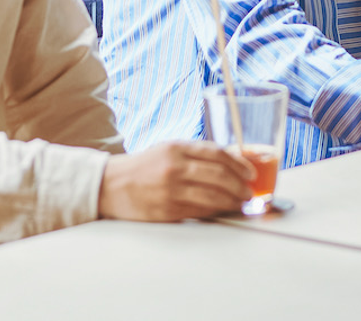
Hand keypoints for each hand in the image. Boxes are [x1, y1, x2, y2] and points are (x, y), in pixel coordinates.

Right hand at [99, 141, 253, 220]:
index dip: (238, 164)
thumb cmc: (144, 166)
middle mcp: (174, 168)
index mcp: (176, 148)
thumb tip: (231, 163)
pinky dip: (214, 212)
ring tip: (239, 203)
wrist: (110, 185)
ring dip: (230, 201)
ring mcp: (170, 191)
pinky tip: (221, 211)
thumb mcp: (168, 149)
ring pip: (211, 197)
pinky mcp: (166, 211)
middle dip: (239, 185)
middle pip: (218, 176)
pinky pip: (197, 212)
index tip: (250, 173)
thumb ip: (196, 154)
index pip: (216, 153)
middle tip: (248, 192)